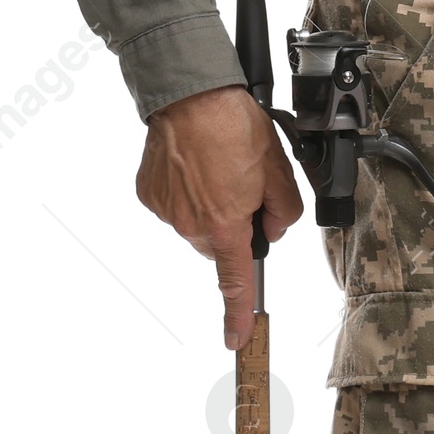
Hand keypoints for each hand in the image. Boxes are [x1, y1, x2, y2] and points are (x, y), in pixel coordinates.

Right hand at [136, 85, 303, 350]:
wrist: (190, 95)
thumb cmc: (232, 125)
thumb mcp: (278, 170)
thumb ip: (284, 212)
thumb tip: (273, 228)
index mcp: (226, 224)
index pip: (235, 282)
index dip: (238, 314)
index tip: (237, 338)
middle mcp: (192, 224)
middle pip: (220, 244)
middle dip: (233, 226)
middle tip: (243, 185)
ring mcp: (167, 210)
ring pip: (197, 225)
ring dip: (209, 206)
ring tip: (217, 166)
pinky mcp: (150, 194)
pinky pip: (175, 205)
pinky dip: (187, 192)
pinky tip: (195, 165)